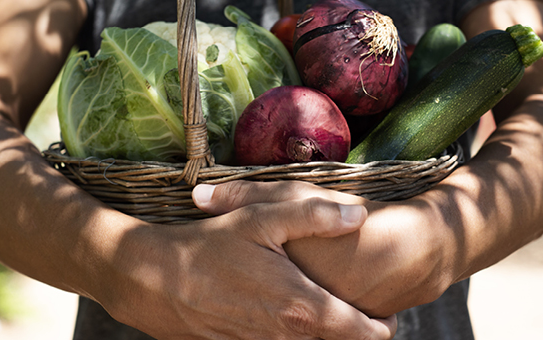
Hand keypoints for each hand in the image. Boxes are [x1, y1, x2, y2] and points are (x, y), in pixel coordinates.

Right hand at [98, 194, 397, 338]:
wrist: (153, 281)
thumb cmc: (208, 246)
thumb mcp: (260, 218)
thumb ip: (313, 215)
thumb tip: (359, 217)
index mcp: (302, 307)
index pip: (362, 333)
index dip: (382, 327)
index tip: (389, 313)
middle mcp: (287, 337)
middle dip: (354, 329)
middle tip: (360, 304)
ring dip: (322, 331)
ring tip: (322, 303)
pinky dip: (291, 333)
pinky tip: (279, 307)